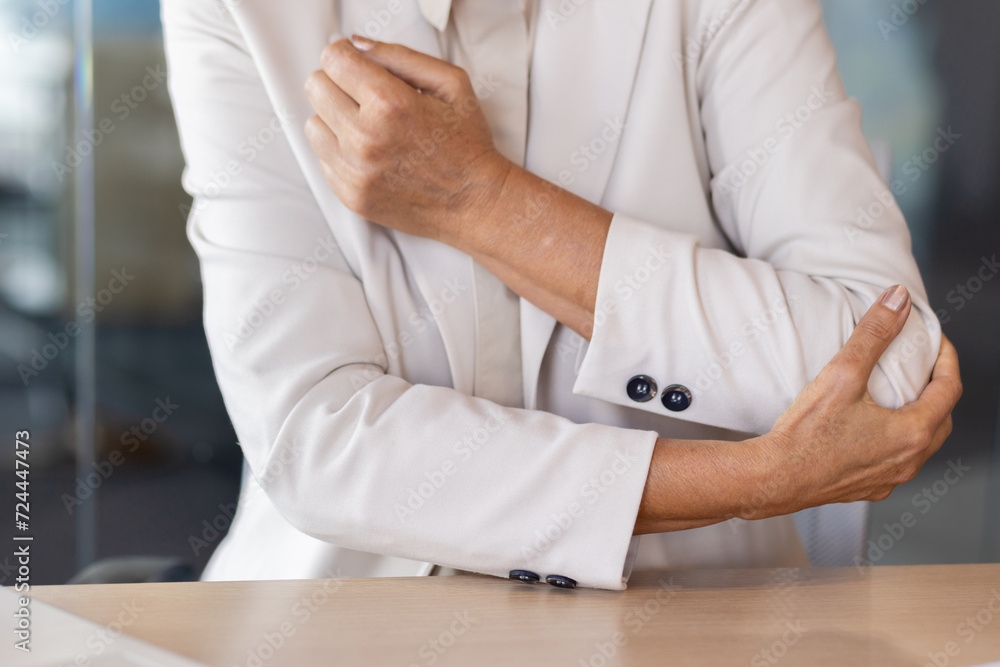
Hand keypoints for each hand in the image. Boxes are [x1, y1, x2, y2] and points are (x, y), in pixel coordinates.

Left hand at [303, 35, 511, 244]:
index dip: (345, 56)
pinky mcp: (351, 196)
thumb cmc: (467, 144)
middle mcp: (366, 138)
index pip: (333, 60)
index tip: (357, 65)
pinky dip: (341, 153)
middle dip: (338, 84)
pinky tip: (370, 154)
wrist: (475, 203)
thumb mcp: (451, 83)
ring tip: (366, 127)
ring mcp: (355, 171)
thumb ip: (400, 57)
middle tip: (363, 96)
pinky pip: (323, 160)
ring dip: (334, 120)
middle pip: (316, 88)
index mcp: (390, 104)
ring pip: (313, 125)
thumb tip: (357, 46)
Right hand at [747, 284, 961, 518]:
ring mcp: (889, 479)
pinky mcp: (869, 488)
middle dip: (938, 389)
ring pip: (922, 444)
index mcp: (912, 433)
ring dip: (920, 417)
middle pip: (942, 419)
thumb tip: (897, 301)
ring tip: (901, 396)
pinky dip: (897, 440)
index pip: (950, 388)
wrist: (775, 478)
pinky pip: (897, 461)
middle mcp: (908, 460)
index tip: (937, 343)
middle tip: (924, 367)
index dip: (948, 359)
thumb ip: (874, 334)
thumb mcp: (842, 374)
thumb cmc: (806, 435)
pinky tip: (874, 429)